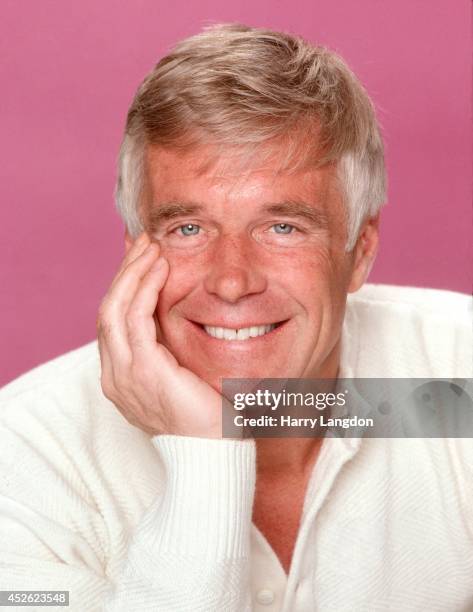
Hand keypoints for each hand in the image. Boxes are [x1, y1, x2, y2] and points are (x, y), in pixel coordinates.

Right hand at [97, 233, 225, 438]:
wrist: (214, 453)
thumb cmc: (207, 418)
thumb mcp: (181, 378)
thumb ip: (169, 352)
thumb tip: (178, 320)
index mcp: (122, 378)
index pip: (114, 322)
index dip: (124, 286)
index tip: (140, 259)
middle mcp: (115, 376)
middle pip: (108, 310)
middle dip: (125, 272)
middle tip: (142, 243)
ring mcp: (124, 375)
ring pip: (114, 309)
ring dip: (132, 273)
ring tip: (150, 247)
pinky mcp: (144, 370)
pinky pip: (136, 319)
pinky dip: (145, 289)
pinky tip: (159, 269)